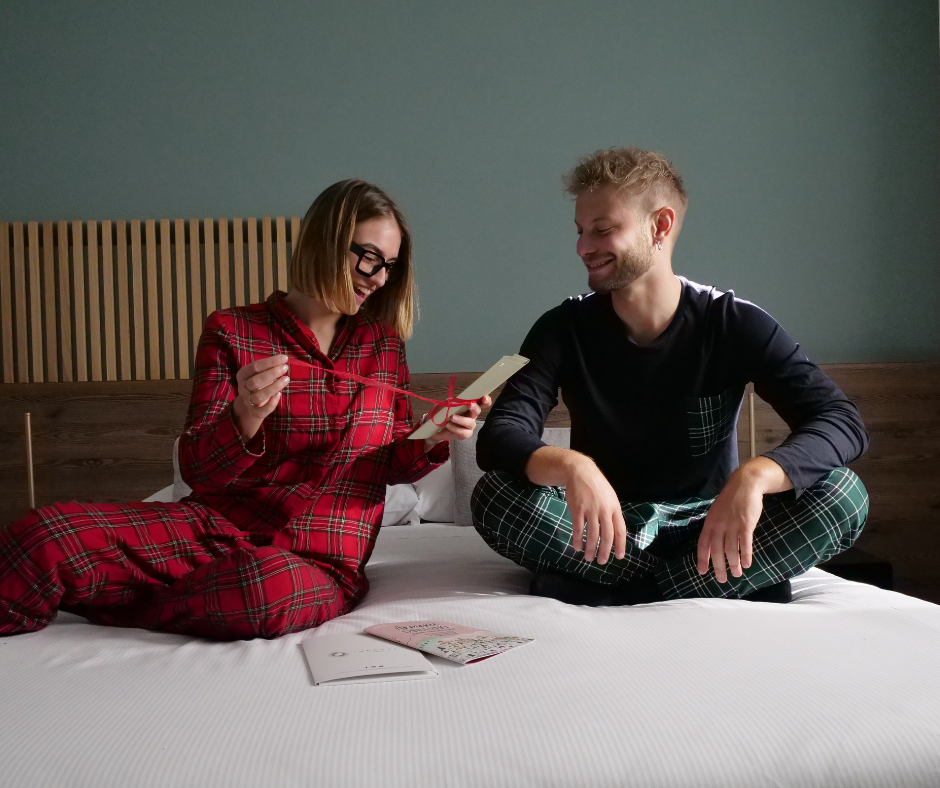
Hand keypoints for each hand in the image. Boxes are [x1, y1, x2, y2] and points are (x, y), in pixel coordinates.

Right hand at [231, 354, 289, 441]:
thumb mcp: (260, 374)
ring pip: (259, 396)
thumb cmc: (259, 384)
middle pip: (256, 381)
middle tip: (285, 367)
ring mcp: (248, 401)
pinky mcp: (254, 412)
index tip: (284, 358)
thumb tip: (282, 360)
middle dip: (272, 373)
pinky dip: (272, 403)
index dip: (270, 362)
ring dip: (274, 387)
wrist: (250, 404)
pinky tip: (279, 395)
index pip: (254, 367)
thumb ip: (268, 368)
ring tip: (286, 379)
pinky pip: (262, 410)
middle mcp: (243, 388)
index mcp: (242, 375)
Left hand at [423, 395, 491, 451]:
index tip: (484, 397)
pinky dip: (455, 428)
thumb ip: (449, 402)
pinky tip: (448, 425)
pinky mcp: (465, 434)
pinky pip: (463, 432)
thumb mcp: (443, 405)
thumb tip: (452, 401)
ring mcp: (469, 426)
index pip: (481, 402)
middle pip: (478, 411)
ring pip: (471, 423)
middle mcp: (471, 416)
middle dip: (475, 408)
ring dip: (462, 419)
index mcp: (469, 406)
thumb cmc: (441, 414)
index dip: (485, 400)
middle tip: (470, 405)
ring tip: (452, 418)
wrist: (434, 427)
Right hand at [560, 453, 626, 565]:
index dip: (620, 545)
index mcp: (614, 508)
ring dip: (591, 549)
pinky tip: (577, 547)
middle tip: (602, 562)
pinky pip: (578, 528)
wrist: (580, 471)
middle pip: (607, 535)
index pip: (620, 530)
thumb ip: (612, 513)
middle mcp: (604, 510)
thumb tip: (615, 531)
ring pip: (593, 534)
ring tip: (588, 558)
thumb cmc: (596, 485)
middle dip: (604, 551)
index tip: (619, 557)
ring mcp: (591, 510)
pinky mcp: (578, 509)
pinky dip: (578, 540)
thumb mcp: (610, 497)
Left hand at [696, 457, 791, 582]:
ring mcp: (732, 525)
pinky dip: (746, 555)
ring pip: (731, 550)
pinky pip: (745, 544)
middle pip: (717, 551)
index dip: (702, 559)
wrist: (745, 484)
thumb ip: (714, 526)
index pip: (703, 544)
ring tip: (737, 574)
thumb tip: (712, 543)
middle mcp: (719, 525)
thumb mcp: (717, 512)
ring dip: (734, 564)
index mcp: (710, 523)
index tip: (702, 572)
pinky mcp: (746, 525)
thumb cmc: (730, 500)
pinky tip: (748, 564)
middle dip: (719, 567)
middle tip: (721, 580)